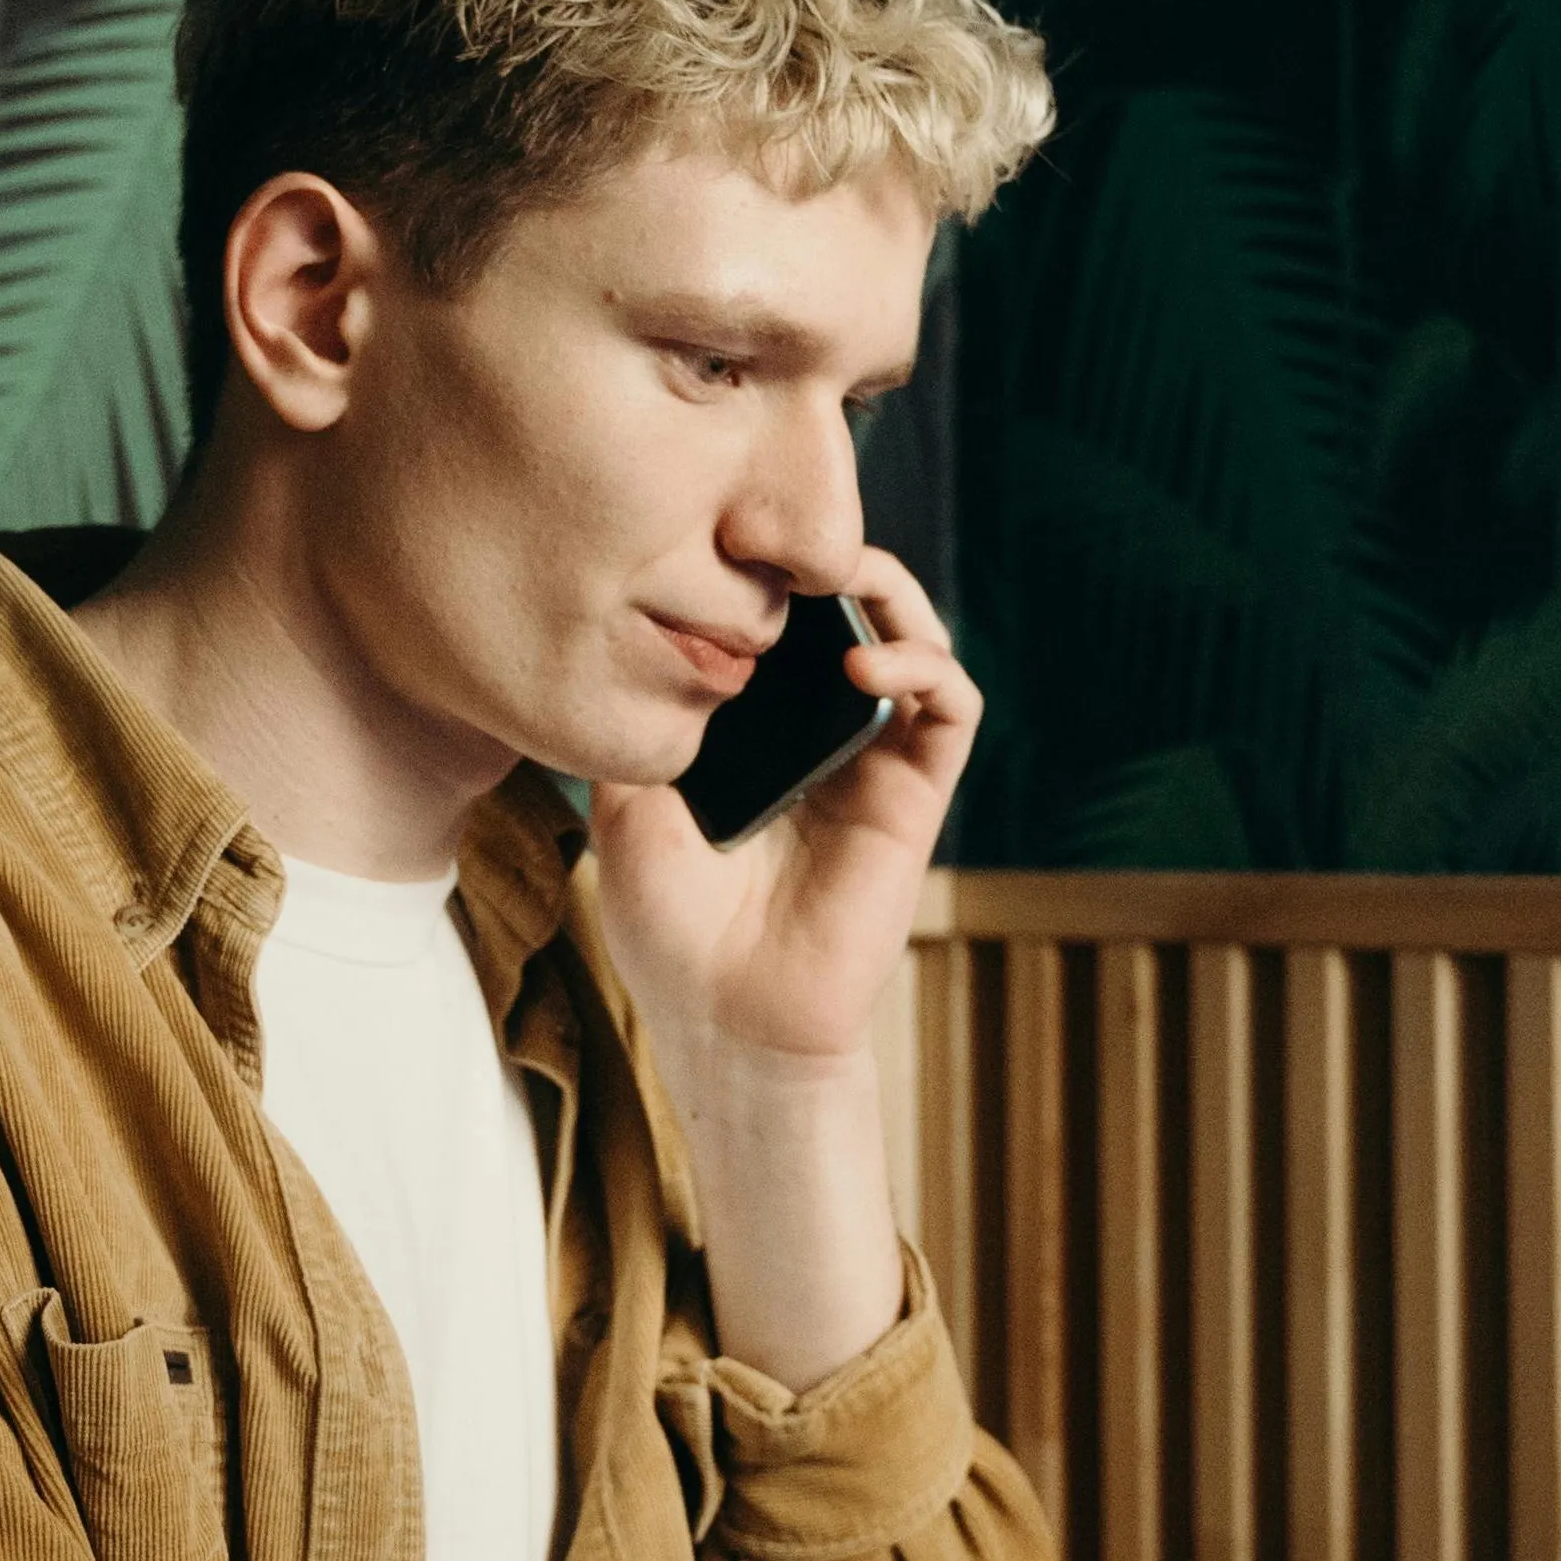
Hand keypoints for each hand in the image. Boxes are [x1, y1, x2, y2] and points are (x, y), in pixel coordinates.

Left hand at [583, 546, 976, 1078]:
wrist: (727, 1021)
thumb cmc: (672, 935)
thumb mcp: (622, 810)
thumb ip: (629, 729)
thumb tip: (608, 644)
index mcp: (762, 736)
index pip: (786, 626)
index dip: (772, 575)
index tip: (727, 540)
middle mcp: (825, 738)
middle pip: (857, 614)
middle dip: (834, 561)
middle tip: (793, 538)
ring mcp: (876, 764)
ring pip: (918, 641)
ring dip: (892, 594)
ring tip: (842, 578)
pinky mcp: (917, 797)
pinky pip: (952, 710)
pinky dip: (927, 665)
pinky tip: (868, 663)